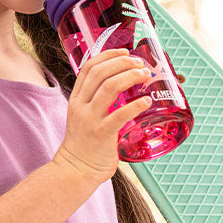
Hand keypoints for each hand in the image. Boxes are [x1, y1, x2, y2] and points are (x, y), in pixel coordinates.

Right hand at [52, 48, 154, 185]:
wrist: (75, 170)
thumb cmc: (85, 145)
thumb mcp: (84, 117)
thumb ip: (98, 103)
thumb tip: (124, 90)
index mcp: (76, 99)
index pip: (89, 67)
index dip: (108, 55)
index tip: (125, 51)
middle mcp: (81, 105)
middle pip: (100, 73)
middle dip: (122, 62)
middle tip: (139, 63)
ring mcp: (90, 119)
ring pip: (109, 87)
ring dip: (130, 76)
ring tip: (145, 75)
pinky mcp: (101, 134)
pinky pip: (120, 115)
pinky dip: (136, 105)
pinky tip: (146, 102)